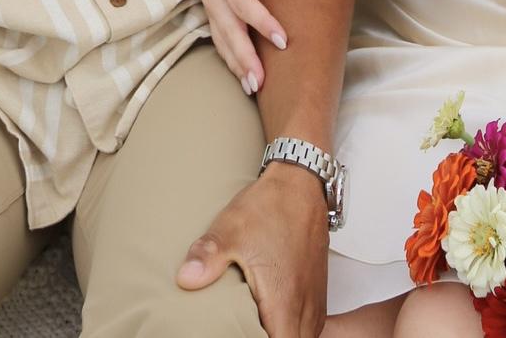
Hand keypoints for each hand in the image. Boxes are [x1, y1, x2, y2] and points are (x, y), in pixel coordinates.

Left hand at [177, 162, 328, 337]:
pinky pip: (311, 324)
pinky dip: (295, 327)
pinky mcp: (318, 289)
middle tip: (246, 329)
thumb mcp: (231, 228)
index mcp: (284, 300)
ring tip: (259, 326)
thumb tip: (186, 278)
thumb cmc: (270, 205)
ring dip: (285, 334)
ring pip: (305, 336)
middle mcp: (305, 304)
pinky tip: (277, 317)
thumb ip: (208, 257)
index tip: (244, 334)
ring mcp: (315, 297)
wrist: (300, 183)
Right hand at [202, 0, 318, 93]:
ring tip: (253, 87)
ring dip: (236, 64)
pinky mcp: (211, 11)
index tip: (283, 42)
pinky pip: (218, 39)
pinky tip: (243, 76)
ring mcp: (209, 4)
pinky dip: (229, 58)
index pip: (244, 4)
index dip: (263, 23)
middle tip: (262, 82)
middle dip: (244, 58)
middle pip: (229, 31)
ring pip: (221, 40)